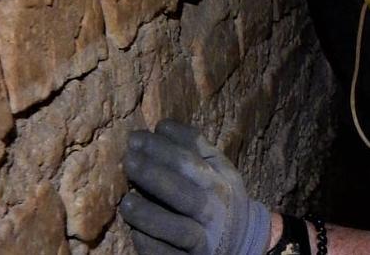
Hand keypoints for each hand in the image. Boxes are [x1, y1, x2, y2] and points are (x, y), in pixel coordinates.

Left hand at [120, 119, 270, 254]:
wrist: (242, 245)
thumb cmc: (220, 201)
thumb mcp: (219, 173)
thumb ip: (196, 150)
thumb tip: (161, 126)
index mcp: (224, 181)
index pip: (196, 159)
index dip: (165, 146)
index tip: (138, 137)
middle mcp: (217, 210)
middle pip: (185, 191)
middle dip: (154, 174)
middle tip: (128, 159)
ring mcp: (206, 239)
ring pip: (178, 229)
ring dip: (148, 214)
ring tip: (126, 202)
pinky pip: (166, 254)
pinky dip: (149, 242)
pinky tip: (135, 231)